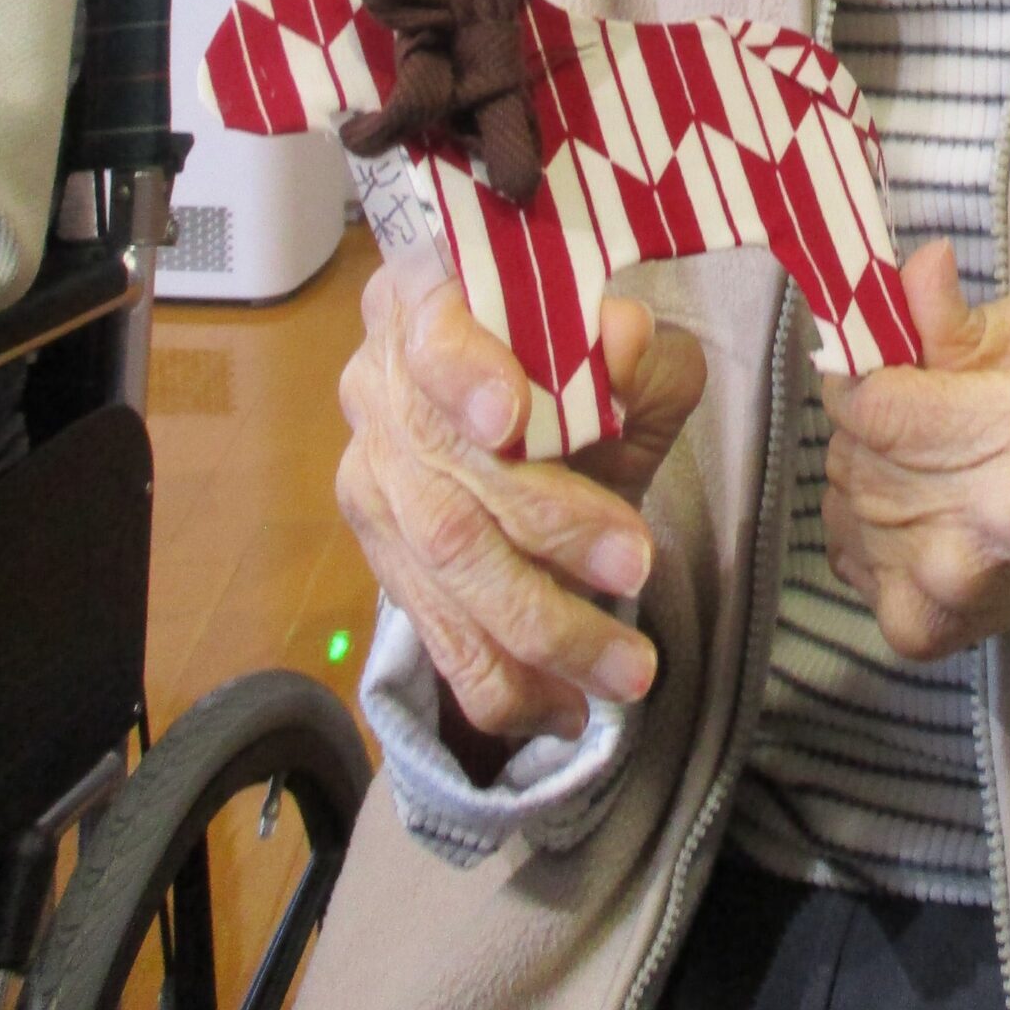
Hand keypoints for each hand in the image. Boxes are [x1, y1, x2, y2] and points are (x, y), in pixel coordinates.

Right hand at [337, 266, 706, 744]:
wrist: (538, 395)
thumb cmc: (585, 355)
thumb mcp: (633, 338)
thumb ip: (635, 345)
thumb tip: (622, 342)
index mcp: (429, 299)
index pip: (430, 331)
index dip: (464, 374)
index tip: (510, 417)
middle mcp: (381, 386)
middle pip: (449, 471)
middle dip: (547, 532)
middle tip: (637, 568)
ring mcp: (373, 475)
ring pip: (445, 566)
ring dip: (541, 627)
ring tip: (628, 670)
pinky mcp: (386, 556)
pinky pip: (436, 632)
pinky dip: (502, 681)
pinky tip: (564, 711)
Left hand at [820, 245, 1009, 713]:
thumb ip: (968, 312)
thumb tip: (909, 277)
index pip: (880, 405)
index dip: (859, 371)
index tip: (878, 358)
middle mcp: (998, 515)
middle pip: (856, 452)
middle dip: (870, 416)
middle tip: (918, 403)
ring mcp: (962, 584)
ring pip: (844, 504)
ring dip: (868, 471)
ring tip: (931, 458)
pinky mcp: (935, 629)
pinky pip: (849, 560)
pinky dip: (868, 530)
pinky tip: (921, 510)